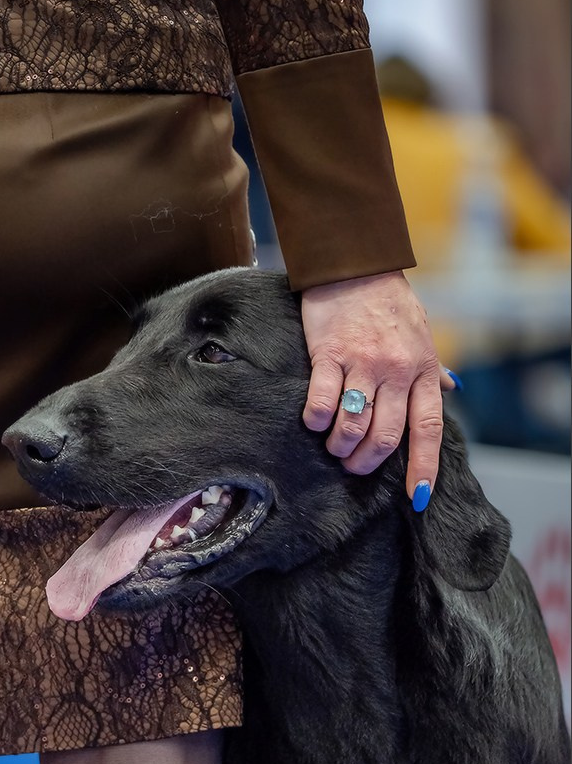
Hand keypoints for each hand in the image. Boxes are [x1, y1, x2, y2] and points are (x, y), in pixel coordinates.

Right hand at [301, 271, 456, 509]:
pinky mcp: (330, 355)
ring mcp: (364, 363)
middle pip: (387, 435)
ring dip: (340, 446)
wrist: (354, 267)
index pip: (427, 428)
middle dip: (368, 461)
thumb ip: (431, 368)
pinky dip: (316, 420)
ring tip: (333, 447)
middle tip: (353, 466)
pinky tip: (313, 421)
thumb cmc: (388, 303)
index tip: (416, 496)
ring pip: (354, 425)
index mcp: (421, 370)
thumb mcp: (421, 334)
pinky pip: (323, 401)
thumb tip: (450, 388)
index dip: (423, 466)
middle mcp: (397, 370)